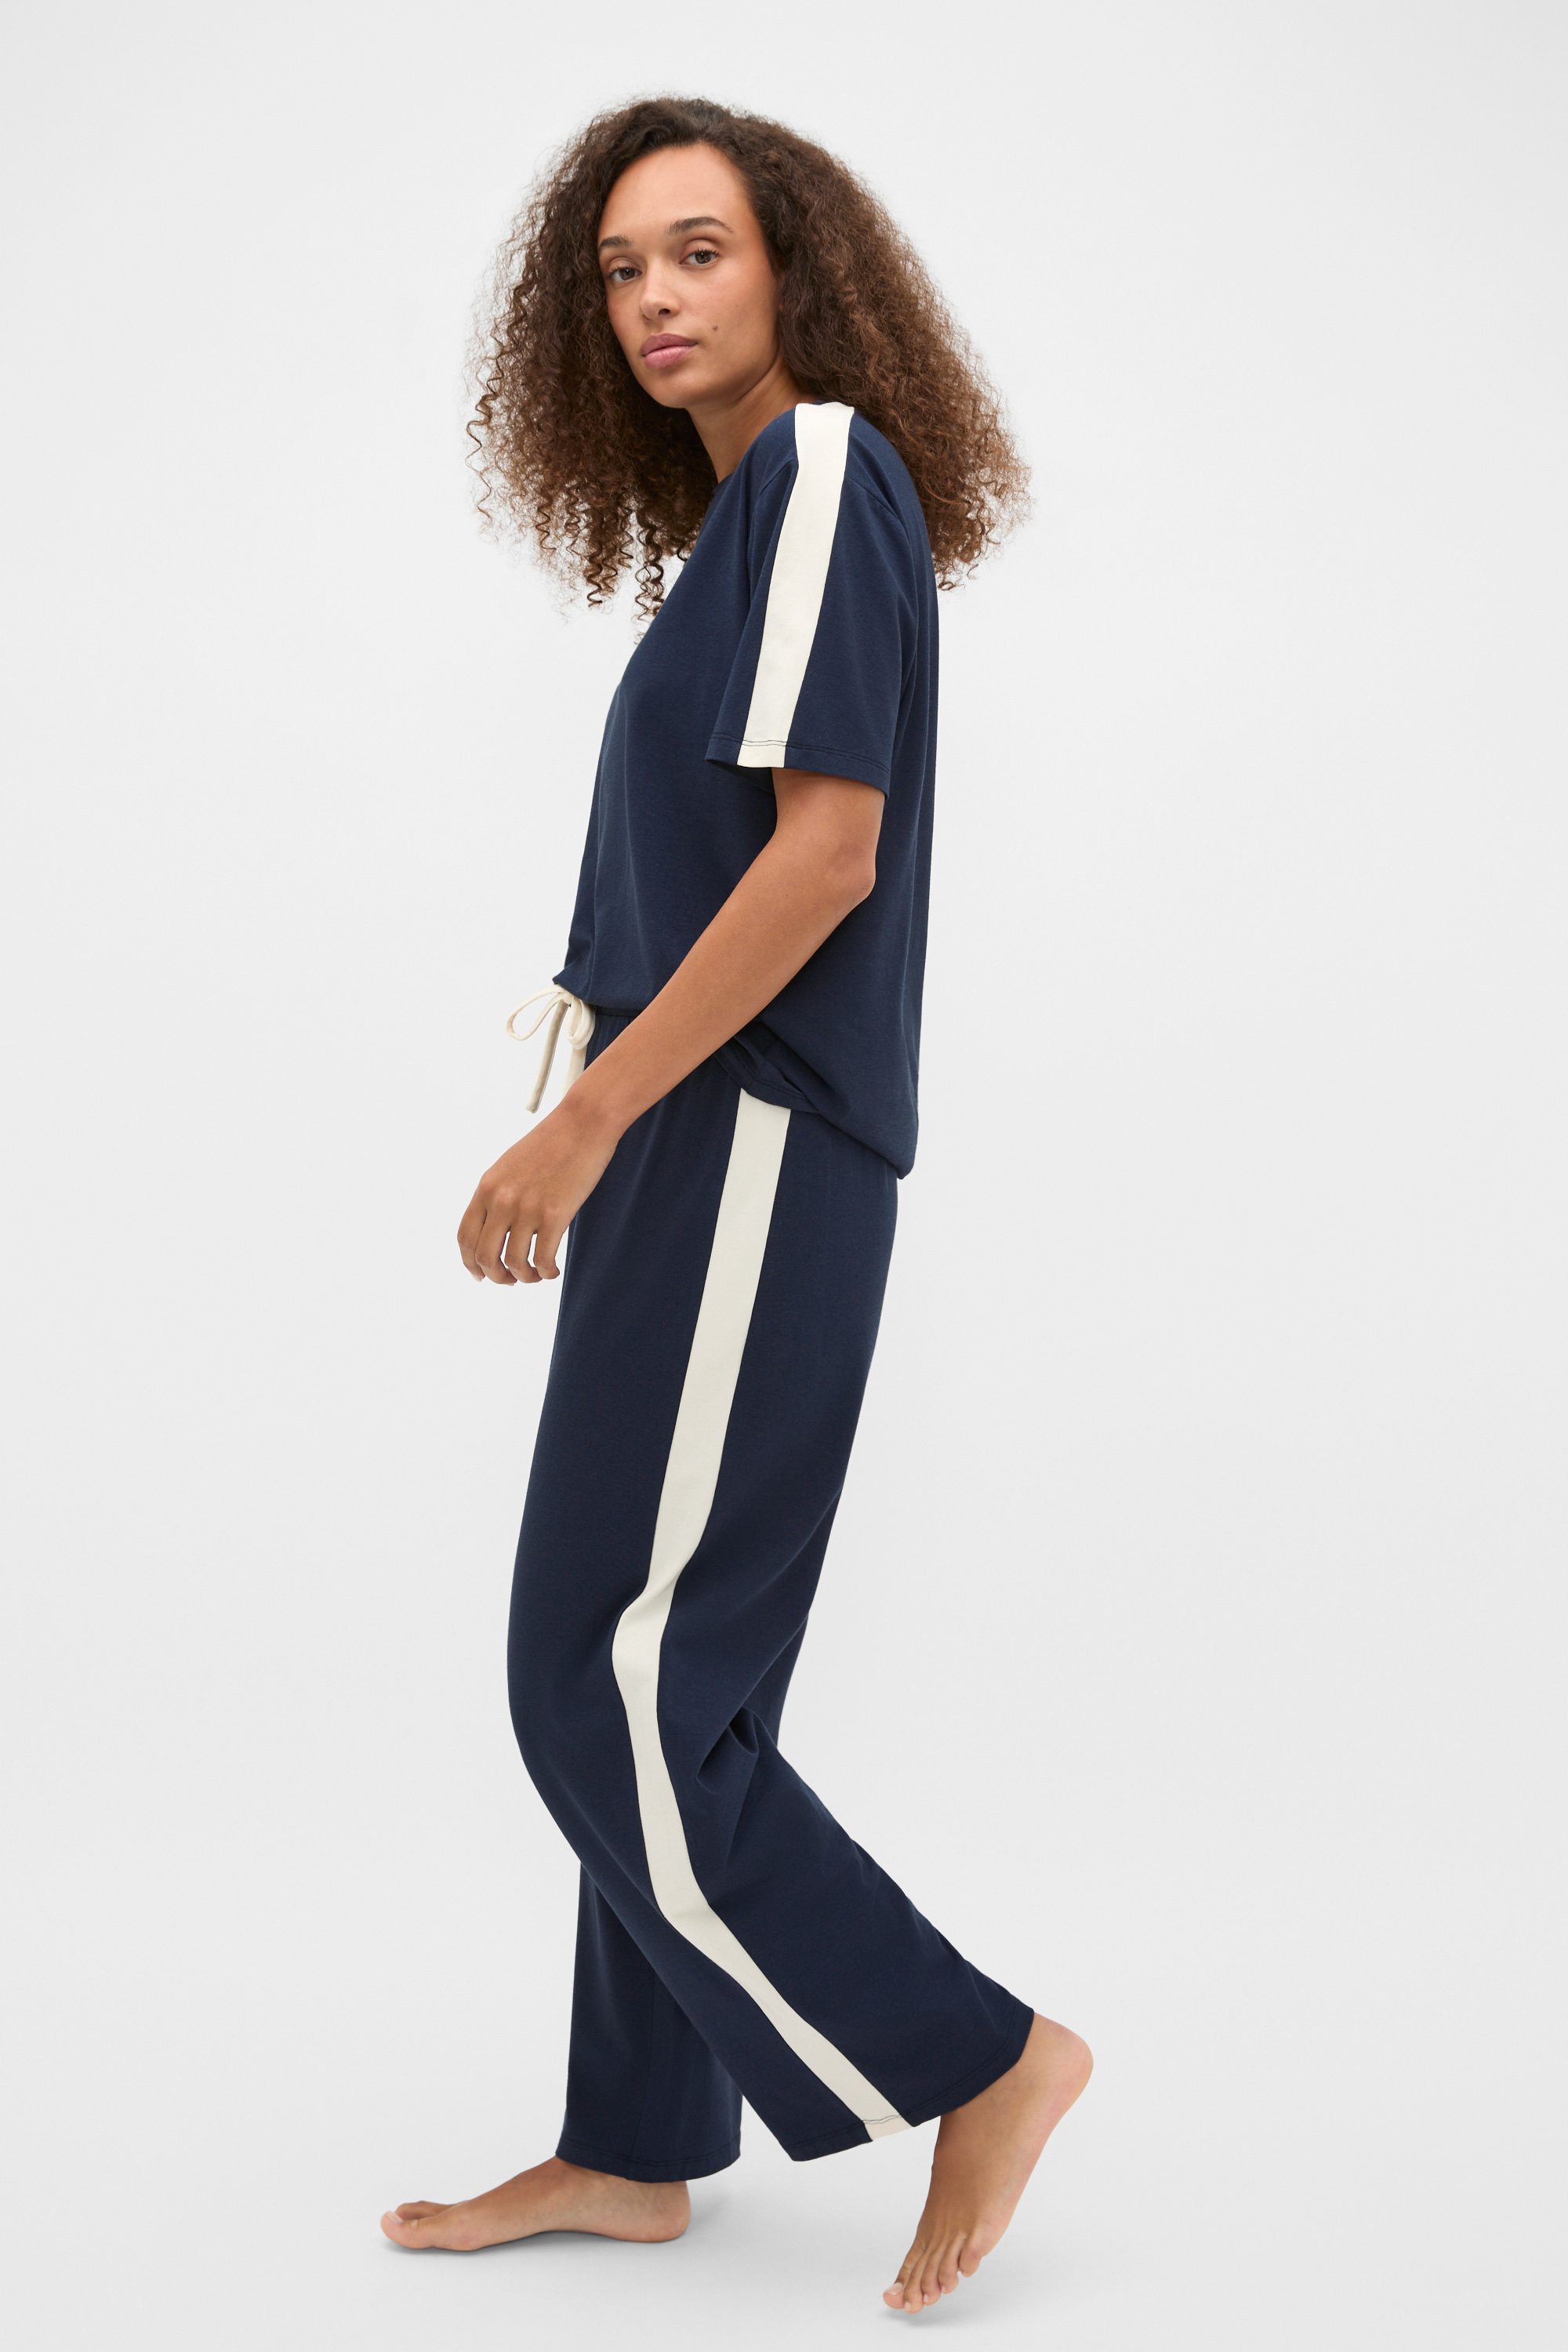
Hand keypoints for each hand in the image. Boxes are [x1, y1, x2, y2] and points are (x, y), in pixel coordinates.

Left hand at [457, 1095, 618, 1284]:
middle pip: (485, 1256)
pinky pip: (543, 1259)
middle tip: (511, 1281)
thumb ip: (497, 1194)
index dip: (470, 1264)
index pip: (465, 1237)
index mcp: (486, 1187)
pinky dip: (546, 1272)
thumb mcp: (510, 1166)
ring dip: (524, 1277)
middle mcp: (501, 1199)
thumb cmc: (552, 1143)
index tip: (480, 1276)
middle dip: (496, 1276)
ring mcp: (527, 1208)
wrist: (583, 1123)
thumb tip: (495, 1227)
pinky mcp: (555, 1214)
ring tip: (536, 1275)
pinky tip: (553, 1271)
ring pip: (514, 1262)